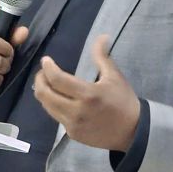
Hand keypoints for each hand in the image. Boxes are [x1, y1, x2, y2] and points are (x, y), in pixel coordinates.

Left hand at [33, 35, 139, 150]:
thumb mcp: (115, 77)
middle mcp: (77, 111)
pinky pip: (56, 117)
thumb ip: (102, 57)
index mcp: (88, 94)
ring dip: (44, 93)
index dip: (47, 68)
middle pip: (45, 95)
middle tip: (43, 73)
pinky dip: (53, 105)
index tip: (46, 61)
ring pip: (47, 106)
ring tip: (48, 84)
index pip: (58, 80)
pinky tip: (59, 99)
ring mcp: (73, 125)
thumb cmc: (124, 101)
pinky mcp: (72, 134)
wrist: (133, 131)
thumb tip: (101, 37)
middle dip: (39, 81)